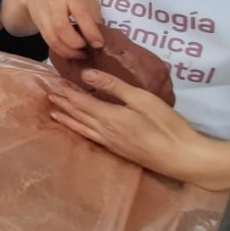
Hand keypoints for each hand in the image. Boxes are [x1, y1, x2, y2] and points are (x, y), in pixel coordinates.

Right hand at [20, 0, 103, 59]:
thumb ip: (93, 17)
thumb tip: (102, 39)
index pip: (81, 14)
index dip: (90, 32)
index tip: (99, 44)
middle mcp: (55, 4)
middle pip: (62, 28)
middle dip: (76, 44)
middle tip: (88, 50)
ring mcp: (45, 16)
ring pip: (53, 39)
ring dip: (68, 51)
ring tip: (81, 55)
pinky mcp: (39, 27)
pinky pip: (49, 43)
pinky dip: (61, 51)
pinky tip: (70, 53)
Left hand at [48, 69, 221, 186]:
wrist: (180, 156)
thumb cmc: (165, 124)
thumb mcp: (141, 99)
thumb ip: (113, 86)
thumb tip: (87, 74)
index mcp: (107, 116)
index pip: (80, 101)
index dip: (67, 92)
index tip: (55, 83)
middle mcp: (103, 131)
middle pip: (77, 114)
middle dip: (63, 103)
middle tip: (49, 95)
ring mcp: (109, 143)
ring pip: (81, 128)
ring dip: (66, 118)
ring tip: (54, 112)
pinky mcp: (117, 150)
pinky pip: (90, 137)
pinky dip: (78, 130)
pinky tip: (77, 130)